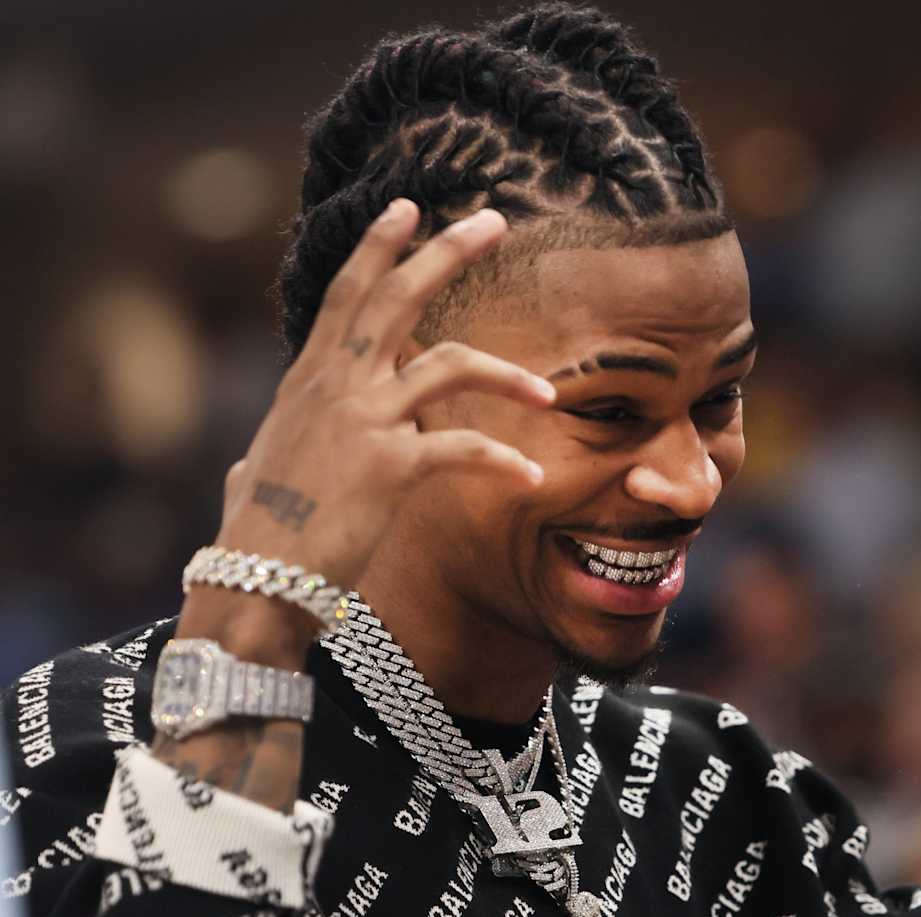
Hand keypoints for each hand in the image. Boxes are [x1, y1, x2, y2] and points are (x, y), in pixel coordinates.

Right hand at [216, 200, 553, 609]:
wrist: (255, 578)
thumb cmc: (256, 534)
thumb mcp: (254, 475)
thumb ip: (260, 458)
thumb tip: (245, 468)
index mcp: (309, 382)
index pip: (348, 295)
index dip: (379, 247)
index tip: (408, 206)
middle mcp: (336, 387)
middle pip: (398, 298)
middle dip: (446, 251)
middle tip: (493, 220)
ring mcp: (364, 420)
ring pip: (449, 363)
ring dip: (507, 373)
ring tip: (548, 393)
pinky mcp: (391, 465)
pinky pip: (464, 450)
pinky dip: (503, 463)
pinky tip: (531, 478)